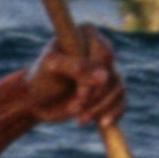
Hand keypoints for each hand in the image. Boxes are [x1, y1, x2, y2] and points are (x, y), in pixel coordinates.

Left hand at [7, 24, 121, 129]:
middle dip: (95, 95)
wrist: (37, 101)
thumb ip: (75, 67)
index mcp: (86, 34)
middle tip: (75, 108)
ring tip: (79, 118)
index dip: (95, 74)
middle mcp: (99, 48)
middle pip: (112, 72)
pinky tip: (102, 123)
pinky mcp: (109, 89)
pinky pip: (121, 100)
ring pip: (117, 88)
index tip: (80, 93)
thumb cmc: (41, 78)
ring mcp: (106, 70)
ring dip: (100, 107)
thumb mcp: (52, 67)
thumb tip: (105, 75)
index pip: (104, 52)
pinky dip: (114, 112)